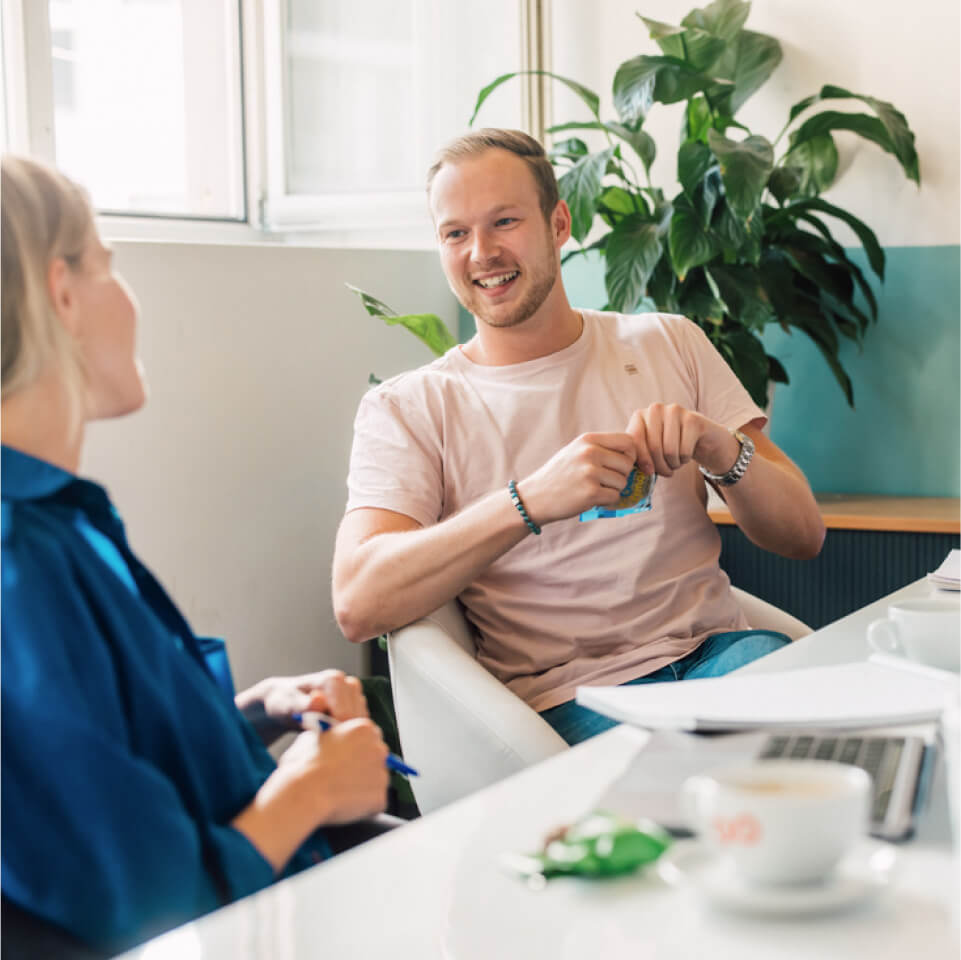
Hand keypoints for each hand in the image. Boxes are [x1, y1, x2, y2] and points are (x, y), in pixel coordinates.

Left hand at [236, 671, 368, 744]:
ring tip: (324, 737)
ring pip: (361, 723)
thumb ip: (303, 705)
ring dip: (346, 734)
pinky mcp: (357, 705)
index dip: (333, 732)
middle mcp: (348, 683)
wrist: (285, 702)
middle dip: (341, 733)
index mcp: (333, 680)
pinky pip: (360, 725)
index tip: (318, 741)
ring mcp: (355, 694)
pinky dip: (348, 733)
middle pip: (356, 719)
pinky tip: (332, 735)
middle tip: (321, 740)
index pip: (346, 715)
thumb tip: (319, 700)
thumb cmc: (283, 704)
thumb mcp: (287, 706)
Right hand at [279, 719, 389, 824]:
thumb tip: (329, 741)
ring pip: (377, 780)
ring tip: (341, 792)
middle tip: (345, 776)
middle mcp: (378, 748)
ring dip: (364, 786)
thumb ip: (331, 737)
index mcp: (364, 728)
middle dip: (364, 766)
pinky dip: (364, 806)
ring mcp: (382, 774)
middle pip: (377, 757)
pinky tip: (345, 804)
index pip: (370, 736)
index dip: (357, 748)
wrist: (305, 791)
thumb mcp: (314, 737)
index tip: (349, 756)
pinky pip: (375, 802)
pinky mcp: (380, 798)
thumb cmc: (304, 765)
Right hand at [516, 432, 636, 526]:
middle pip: (628, 463)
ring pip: (623, 482)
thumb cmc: (559, 475)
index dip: (631, 454)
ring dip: (613, 489)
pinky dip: (607, 501)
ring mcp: (590, 472)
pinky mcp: (591, 492)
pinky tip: (592, 498)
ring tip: (594, 488)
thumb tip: (633, 452)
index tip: (623, 464)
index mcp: (588, 440)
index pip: (627, 441)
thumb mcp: (576, 451)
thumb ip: (601, 448)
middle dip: (621, 475)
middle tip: (604, 480)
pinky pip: (615, 496)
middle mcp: (590, 453)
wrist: (535, 497)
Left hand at [626, 403, 735, 478]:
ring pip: (670, 451)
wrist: (699, 437)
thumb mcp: (649, 447)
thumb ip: (637, 453)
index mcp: (640, 415)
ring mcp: (675, 411)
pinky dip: (685, 460)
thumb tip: (630, 466)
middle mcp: (655, 409)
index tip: (649, 472)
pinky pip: (684, 451)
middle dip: (660, 466)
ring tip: (675, 464)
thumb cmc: (668, 445)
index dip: (642, 460)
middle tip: (666, 472)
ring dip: (673, 464)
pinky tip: (685, 456)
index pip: (635, 440)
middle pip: (653, 447)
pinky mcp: (693, 419)